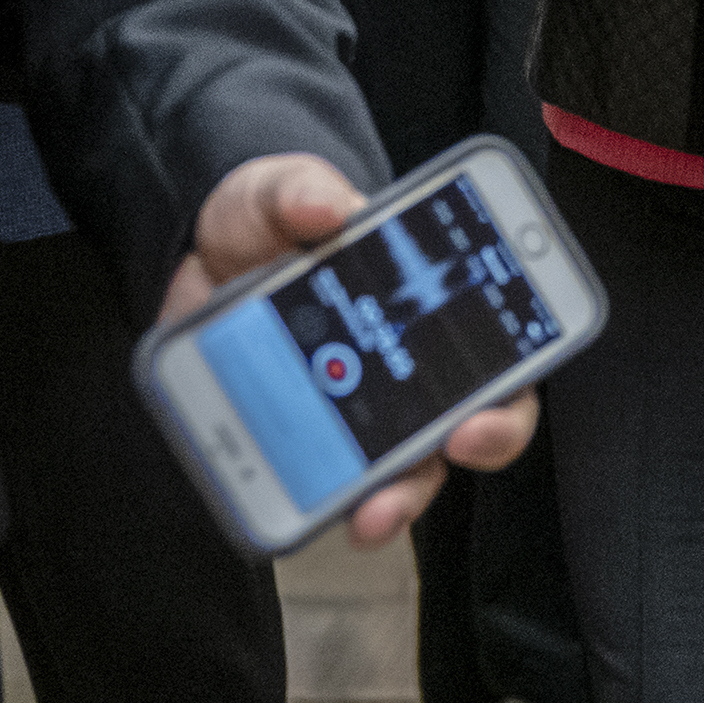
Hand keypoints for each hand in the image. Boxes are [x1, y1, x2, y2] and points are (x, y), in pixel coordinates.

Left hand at [165, 155, 537, 548]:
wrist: (192, 265)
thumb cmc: (262, 226)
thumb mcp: (274, 192)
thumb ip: (298, 190)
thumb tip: (329, 207)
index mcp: (422, 306)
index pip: (497, 352)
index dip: (511, 384)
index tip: (486, 403)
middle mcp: (402, 372)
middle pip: (467, 425)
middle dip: (477, 444)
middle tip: (454, 443)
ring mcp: (348, 418)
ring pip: (396, 478)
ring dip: (394, 501)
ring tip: (368, 512)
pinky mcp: (289, 446)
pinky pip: (309, 485)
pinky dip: (308, 498)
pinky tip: (291, 497)